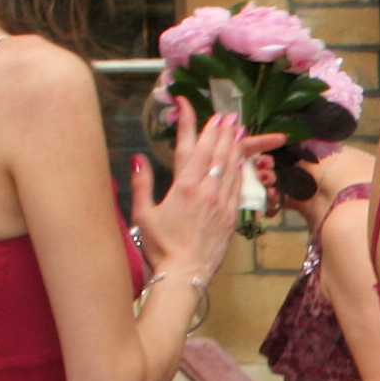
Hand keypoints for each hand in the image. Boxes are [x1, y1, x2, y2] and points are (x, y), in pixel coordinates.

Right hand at [135, 111, 254, 288]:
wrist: (185, 274)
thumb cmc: (159, 247)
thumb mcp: (142, 214)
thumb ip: (141, 183)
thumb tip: (138, 157)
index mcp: (184, 186)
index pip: (191, 146)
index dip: (194, 124)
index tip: (193, 106)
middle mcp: (207, 190)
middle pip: (217, 152)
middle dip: (222, 131)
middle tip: (227, 114)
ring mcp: (222, 203)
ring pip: (231, 167)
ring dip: (234, 145)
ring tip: (238, 129)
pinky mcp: (231, 216)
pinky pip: (238, 186)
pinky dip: (239, 169)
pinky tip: (241, 161)